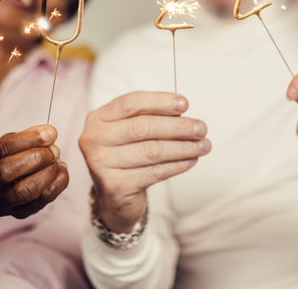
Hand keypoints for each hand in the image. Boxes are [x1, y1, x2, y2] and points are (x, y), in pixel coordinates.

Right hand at [0, 125, 68, 218]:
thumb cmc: (4, 159)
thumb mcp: (6, 143)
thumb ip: (23, 137)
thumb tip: (49, 133)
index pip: (3, 149)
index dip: (30, 139)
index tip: (50, 132)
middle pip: (9, 171)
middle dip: (39, 156)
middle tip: (54, 149)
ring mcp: (2, 203)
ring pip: (27, 190)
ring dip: (49, 171)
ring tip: (57, 160)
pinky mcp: (19, 213)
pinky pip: (41, 201)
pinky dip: (57, 184)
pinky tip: (61, 171)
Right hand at [78, 91, 209, 231]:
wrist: (114, 197)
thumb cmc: (127, 155)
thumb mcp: (131, 131)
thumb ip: (150, 117)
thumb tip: (182, 112)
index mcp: (98, 118)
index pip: (130, 103)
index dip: (159, 102)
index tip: (185, 104)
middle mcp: (94, 139)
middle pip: (143, 127)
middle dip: (178, 127)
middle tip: (201, 128)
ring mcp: (101, 164)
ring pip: (152, 151)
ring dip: (183, 147)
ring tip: (203, 145)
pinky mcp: (115, 186)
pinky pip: (154, 172)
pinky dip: (177, 165)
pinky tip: (191, 160)